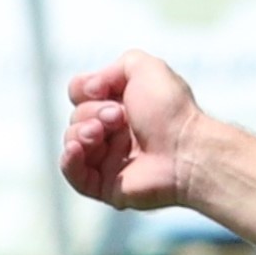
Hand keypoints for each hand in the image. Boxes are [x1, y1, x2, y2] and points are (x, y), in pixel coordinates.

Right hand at [59, 52, 213, 213]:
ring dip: (82, 132)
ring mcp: (110, 160)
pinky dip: (69, 160)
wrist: (186, 149)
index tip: (103, 91)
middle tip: (119, 117)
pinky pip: (75, 176)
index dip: (85, 90)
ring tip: (101, 133)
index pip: (80, 95)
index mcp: (122, 106)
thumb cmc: (171, 110)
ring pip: (72, 143)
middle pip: (75, 117)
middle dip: (90, 112)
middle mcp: (114, 133)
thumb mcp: (145, 68)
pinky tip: (76, 149)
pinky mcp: (107, 187)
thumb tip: (88, 90)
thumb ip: (115, 67)